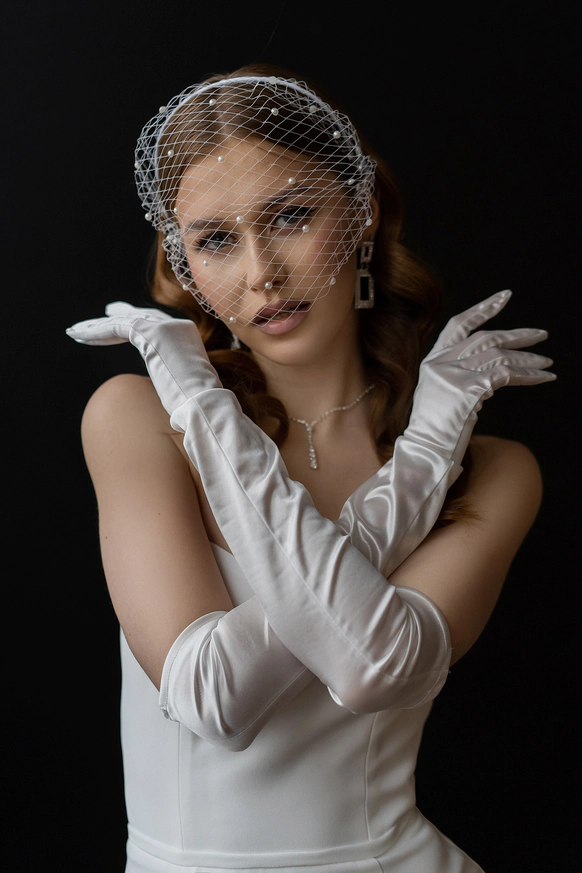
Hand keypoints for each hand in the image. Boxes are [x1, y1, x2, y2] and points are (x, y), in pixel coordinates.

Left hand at [66, 302, 220, 413]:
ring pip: (123, 321)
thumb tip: (163, 380)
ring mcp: (165, 326)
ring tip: (76, 331)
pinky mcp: (151, 333)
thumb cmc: (195, 403)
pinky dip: (98, 332)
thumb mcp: (180, 381)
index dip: (132, 321)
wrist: (202, 402)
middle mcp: (177, 325)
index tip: (115, 320)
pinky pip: (118, 328)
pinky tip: (81, 336)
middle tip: (100, 314)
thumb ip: (168, 371)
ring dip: (97, 327)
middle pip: (139, 317)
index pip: (154, 322)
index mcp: (186, 335)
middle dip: (115, 316)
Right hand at [404, 290, 555, 465]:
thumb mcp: (441, 394)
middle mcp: (442, 362)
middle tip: (541, 334)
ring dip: (528, 358)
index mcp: (433, 361)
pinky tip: (543, 377)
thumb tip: (492, 366)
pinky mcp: (469, 388)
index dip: (482, 309)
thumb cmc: (435, 430)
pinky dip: (529, 374)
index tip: (505, 297)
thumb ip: (458, 374)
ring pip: (500, 355)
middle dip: (517, 335)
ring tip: (547, 362)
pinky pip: (507, 374)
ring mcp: (454, 374)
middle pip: (486, 338)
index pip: (458, 325)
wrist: (425, 451)